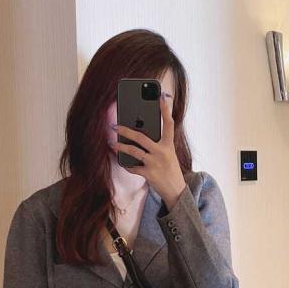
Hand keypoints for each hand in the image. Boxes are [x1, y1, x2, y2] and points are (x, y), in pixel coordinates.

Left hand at [110, 92, 185, 209]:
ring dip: (121, 147)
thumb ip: (157, 143)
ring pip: (134, 151)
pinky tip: (122, 162)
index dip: (165, 110)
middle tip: (115, 126)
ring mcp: (155, 163)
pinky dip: (127, 165)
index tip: (161, 97)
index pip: (168, 124)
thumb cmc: (169, 168)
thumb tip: (138, 132)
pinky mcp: (149, 174)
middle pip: (141, 137)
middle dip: (126, 131)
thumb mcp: (168, 154)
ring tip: (112, 144)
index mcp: (169, 144)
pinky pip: (133, 167)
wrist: (176, 190)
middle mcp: (162, 152)